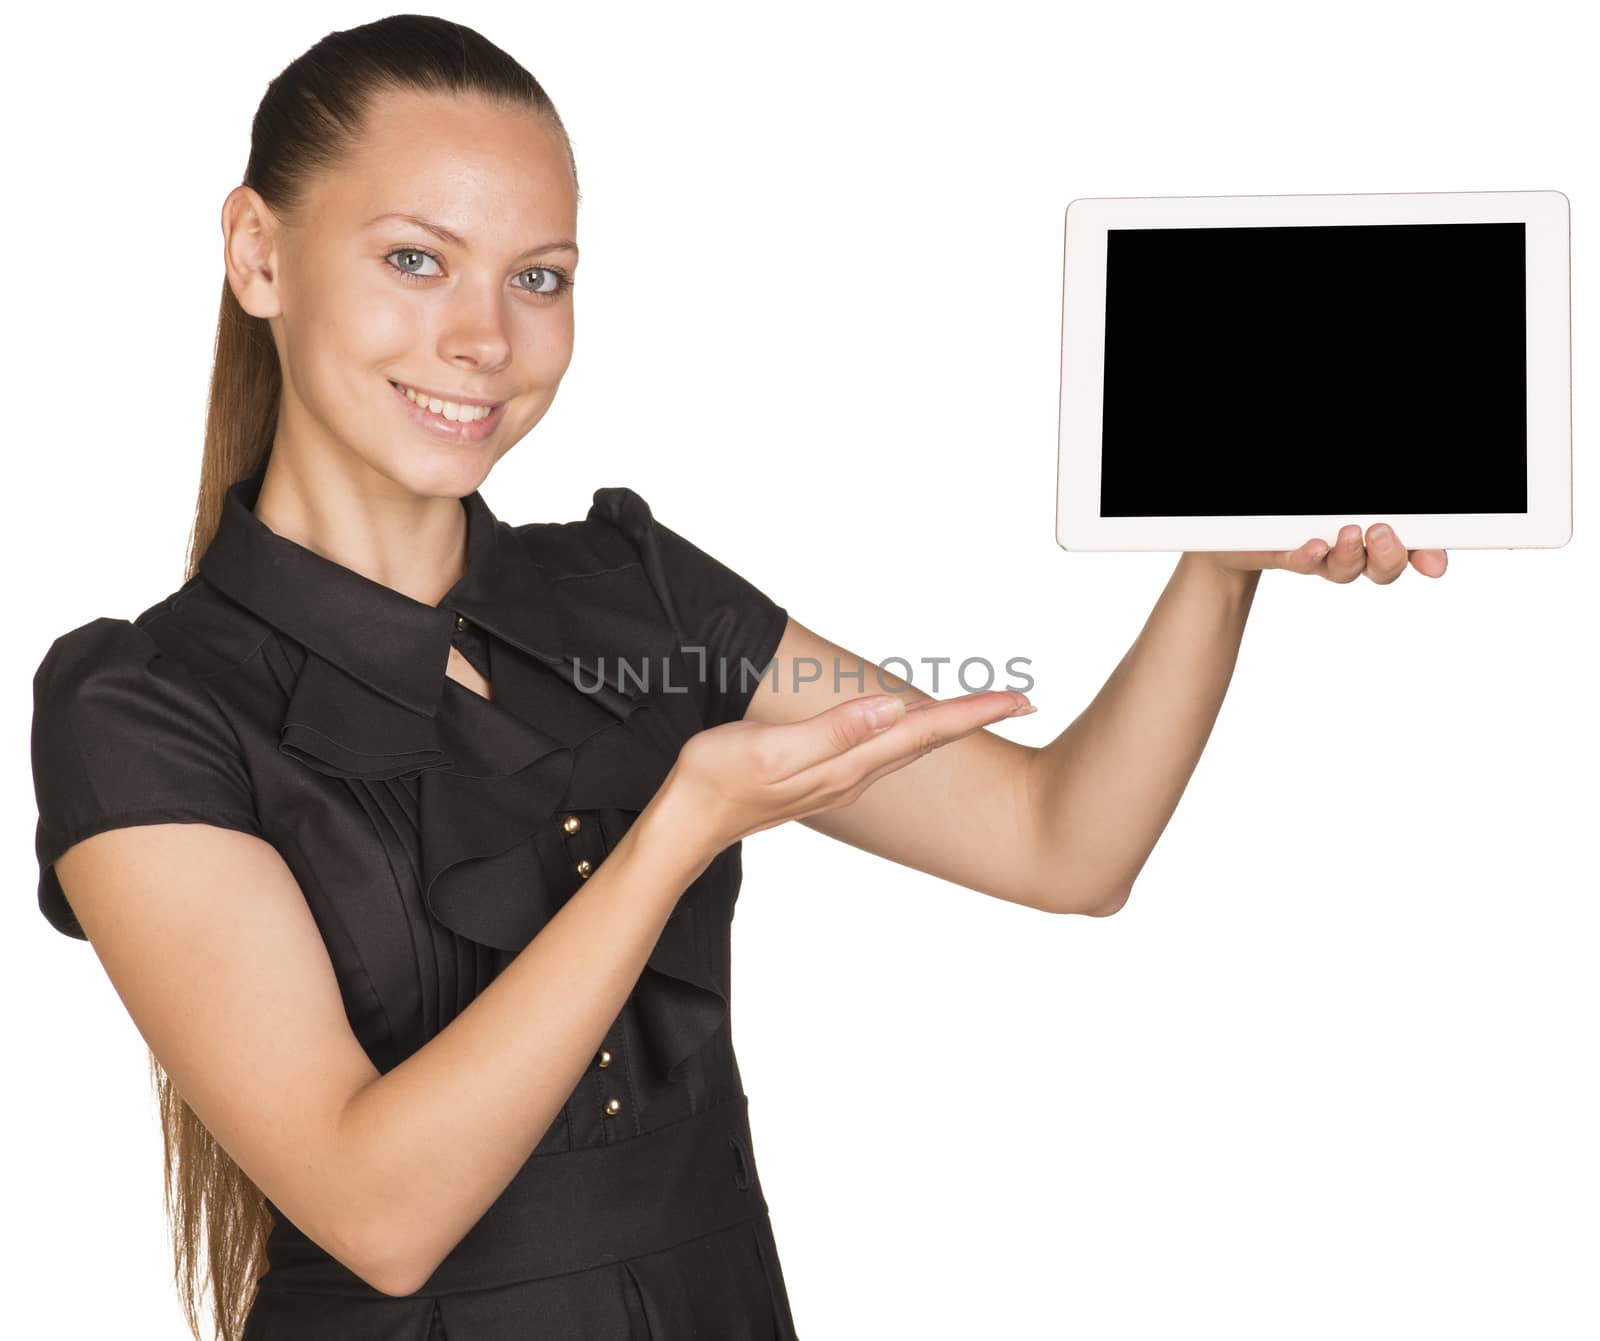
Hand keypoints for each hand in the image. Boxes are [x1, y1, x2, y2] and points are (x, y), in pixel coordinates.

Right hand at [661, 689, 1034, 853]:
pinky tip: (910, 728)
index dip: (973, 712)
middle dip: (975, 719)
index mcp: (847, 764)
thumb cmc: (719, 782)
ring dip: (948, 727)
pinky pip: (882, 753)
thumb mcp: (773, 750)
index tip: (1018, 698)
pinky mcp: (823, 779)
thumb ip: (835, 730)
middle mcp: (853, 775)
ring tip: (981, 709)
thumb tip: (891, 709)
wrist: (687, 824)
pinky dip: (912, 735)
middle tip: (1020, 700)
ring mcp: (839, 781)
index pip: (923, 730)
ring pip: (908, 747)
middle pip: (927, 740)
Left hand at [1194, 523, 1447, 582]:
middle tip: (1383, 534)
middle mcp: (1346, 549)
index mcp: (1369, 532)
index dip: (1426, 556)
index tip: (1435, 565)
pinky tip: (1313, 547)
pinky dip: (1307, 556)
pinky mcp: (1278, 553)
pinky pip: (1296, 561)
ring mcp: (1314, 554)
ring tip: (1348, 535)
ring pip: (1343, 570)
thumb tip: (1387, 512)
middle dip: (1389, 556)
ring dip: (1351, 556)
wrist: (1234, 529)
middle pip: (1382, 568)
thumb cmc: (1294, 512)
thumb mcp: (1334, 504)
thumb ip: (1367, 504)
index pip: (1409, 548)